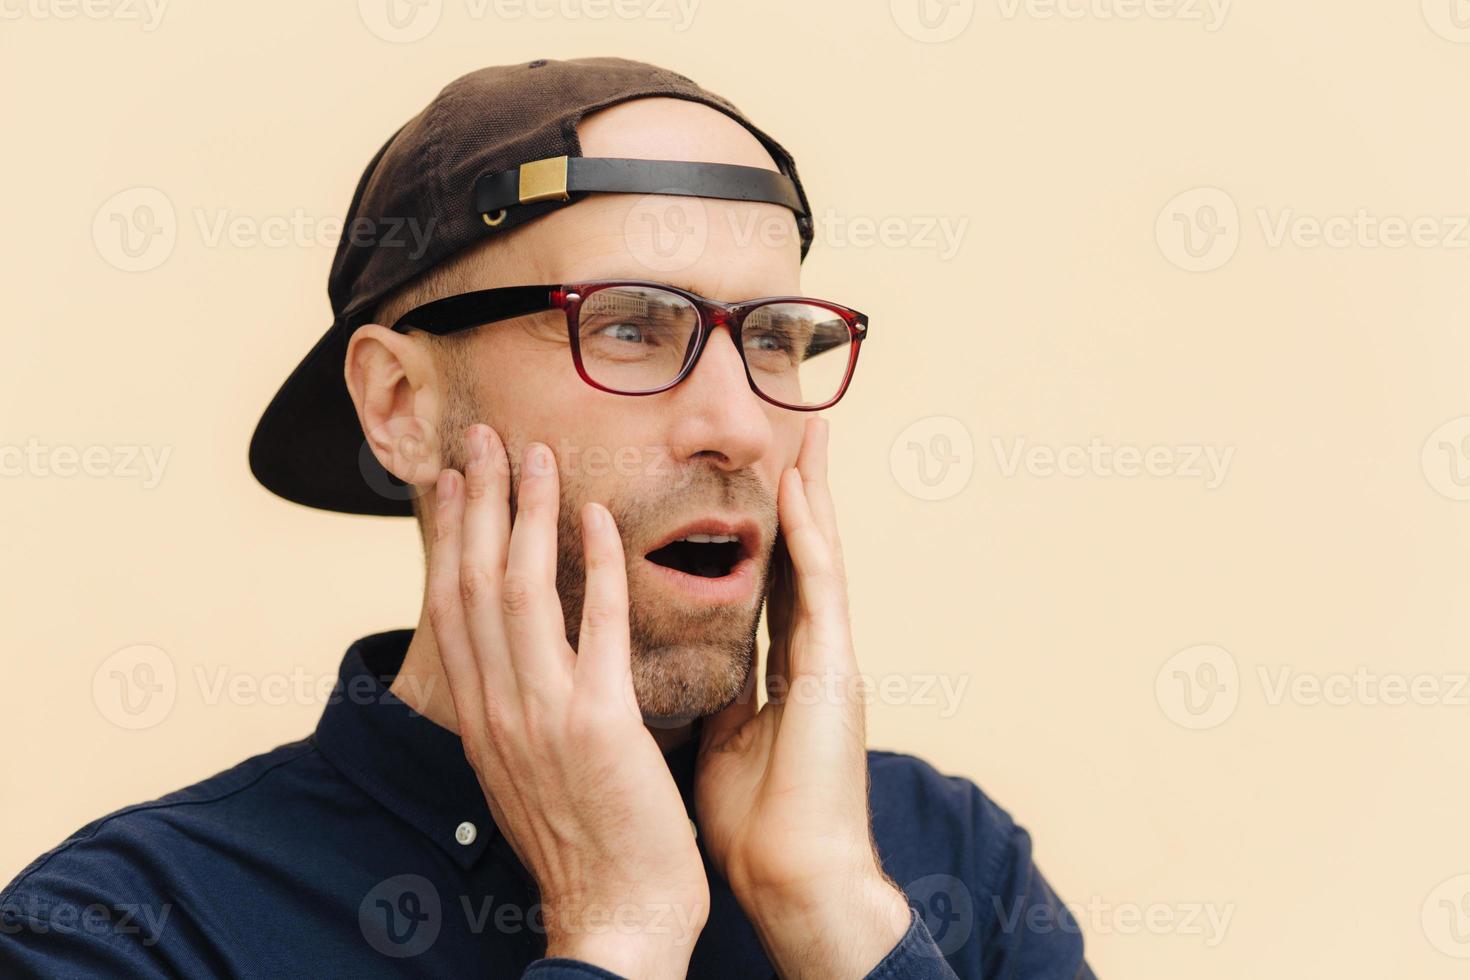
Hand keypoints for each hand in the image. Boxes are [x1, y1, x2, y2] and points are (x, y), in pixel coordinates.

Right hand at [425, 424, 708, 978]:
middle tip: (483, 438)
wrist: (613, 916)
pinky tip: (598, 519)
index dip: (449, 536)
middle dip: (477, 503)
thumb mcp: (523, 772)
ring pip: (519, 590)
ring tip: (536, 455)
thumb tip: (508, 664)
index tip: (455, 481)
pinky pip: (593, 626)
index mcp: (480, 718)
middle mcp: (497, 708)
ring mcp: (543, 714)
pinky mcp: (598, 724)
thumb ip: (512, 712)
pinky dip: (593, 566)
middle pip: (473, 582)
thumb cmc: (582, 845)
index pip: (450, 607)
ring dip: (526, 513)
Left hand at [694, 417, 910, 977]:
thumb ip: (721, 696)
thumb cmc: (760, 825)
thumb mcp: (726, 742)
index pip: (775, 585)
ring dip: (814, 497)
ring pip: (820, 559)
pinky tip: (799, 490)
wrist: (796, 879)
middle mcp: (814, 656)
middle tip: (800, 439)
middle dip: (800, 499)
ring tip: (809, 440)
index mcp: (787, 672)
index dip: (769, 536)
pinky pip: (820, 588)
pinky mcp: (835, 672)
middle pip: (805, 559)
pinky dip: (810, 536)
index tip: (759, 487)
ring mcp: (831, 659)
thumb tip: (692, 668)